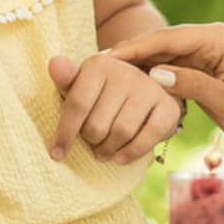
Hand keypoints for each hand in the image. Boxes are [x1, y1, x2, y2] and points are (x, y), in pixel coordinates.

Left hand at [48, 53, 182, 165]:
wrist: (142, 84)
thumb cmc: (102, 90)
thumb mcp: (81, 84)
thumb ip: (66, 80)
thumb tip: (54, 64)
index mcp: (99, 65)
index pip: (77, 104)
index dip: (65, 133)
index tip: (56, 154)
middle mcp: (126, 73)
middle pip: (98, 123)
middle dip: (90, 140)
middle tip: (90, 144)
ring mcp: (149, 89)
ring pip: (122, 132)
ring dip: (108, 149)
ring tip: (102, 152)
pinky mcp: (169, 106)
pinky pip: (150, 137)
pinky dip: (132, 152)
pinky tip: (120, 158)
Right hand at [106, 22, 223, 158]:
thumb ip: (193, 84)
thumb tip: (154, 74)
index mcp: (216, 38)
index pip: (166, 38)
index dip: (134, 47)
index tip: (107, 58)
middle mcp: (206, 41)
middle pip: (158, 43)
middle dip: (129, 54)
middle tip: (96, 66)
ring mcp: (200, 56)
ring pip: (158, 56)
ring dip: (134, 66)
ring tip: (103, 76)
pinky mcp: (197, 72)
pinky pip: (164, 70)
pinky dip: (146, 77)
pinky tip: (125, 85)